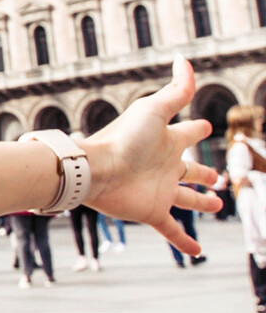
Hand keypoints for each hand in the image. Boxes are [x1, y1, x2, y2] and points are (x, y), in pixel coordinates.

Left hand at [81, 59, 220, 255]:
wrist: (96, 171)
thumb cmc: (122, 139)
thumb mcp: (153, 110)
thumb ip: (176, 89)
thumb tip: (185, 59)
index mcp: (166, 141)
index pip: (186, 132)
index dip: (196, 128)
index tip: (204, 124)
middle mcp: (164, 166)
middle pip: (190, 169)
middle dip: (204, 171)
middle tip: (217, 175)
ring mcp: (159, 190)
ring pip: (187, 199)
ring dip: (201, 203)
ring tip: (217, 204)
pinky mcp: (152, 211)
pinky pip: (172, 230)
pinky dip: (184, 242)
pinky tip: (198, 253)